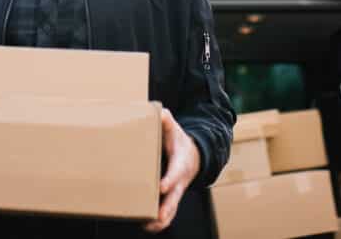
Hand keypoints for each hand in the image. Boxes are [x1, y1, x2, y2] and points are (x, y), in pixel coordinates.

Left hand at [143, 108, 199, 233]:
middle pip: (175, 197)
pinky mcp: (170, 197)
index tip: (161, 187)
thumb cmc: (179, 141)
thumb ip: (167, 122)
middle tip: (157, 217)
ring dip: (162, 219)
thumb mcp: (175, 129)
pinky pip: (168, 212)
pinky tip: (147, 226)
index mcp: (180, 163)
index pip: (176, 173)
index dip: (170, 180)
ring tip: (149, 226)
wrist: (193, 155)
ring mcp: (176, 191)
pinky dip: (160, 221)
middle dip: (166, 208)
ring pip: (172, 209)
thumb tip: (161, 113)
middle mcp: (179, 180)